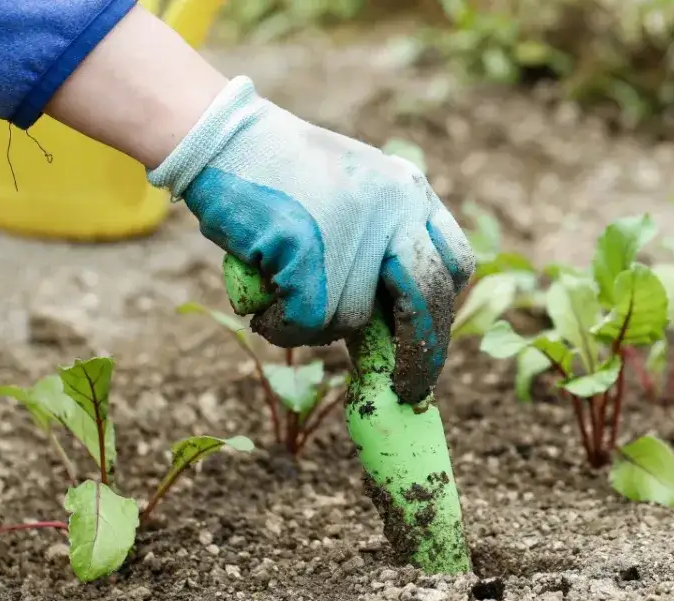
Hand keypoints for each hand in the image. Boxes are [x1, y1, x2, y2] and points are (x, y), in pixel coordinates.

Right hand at [148, 77, 474, 403]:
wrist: (219, 137)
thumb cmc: (274, 172)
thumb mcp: (348, 193)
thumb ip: (378, 243)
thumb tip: (391, 330)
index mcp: (408, 192)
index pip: (454, 263)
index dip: (442, 310)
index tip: (428, 341)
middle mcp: (395, 209)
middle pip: (427, 301)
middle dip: (421, 356)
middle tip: (410, 390)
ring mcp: (356, 233)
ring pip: (352, 320)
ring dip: (313, 325)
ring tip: (276, 295)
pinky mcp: (313, 256)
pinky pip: (307, 325)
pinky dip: (279, 326)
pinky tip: (261, 304)